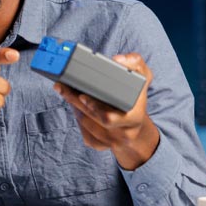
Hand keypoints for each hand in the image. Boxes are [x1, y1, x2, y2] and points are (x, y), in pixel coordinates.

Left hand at [53, 53, 159, 169]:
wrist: (137, 127)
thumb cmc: (137, 99)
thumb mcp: (143, 77)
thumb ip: (134, 63)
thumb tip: (117, 60)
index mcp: (134, 118)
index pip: (109, 118)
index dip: (94, 108)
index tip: (81, 95)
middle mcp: (124, 133)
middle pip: (92, 119)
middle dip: (75, 101)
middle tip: (62, 87)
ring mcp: (112, 142)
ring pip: (86, 125)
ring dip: (74, 107)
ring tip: (66, 91)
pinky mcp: (101, 146)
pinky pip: (84, 133)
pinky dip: (78, 119)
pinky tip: (75, 106)